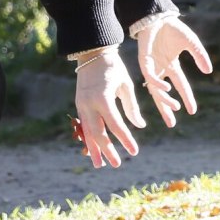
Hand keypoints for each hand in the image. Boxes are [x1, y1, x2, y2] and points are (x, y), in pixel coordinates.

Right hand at [72, 47, 143, 167]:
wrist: (92, 54)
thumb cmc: (114, 68)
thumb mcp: (126, 85)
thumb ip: (132, 107)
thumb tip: (140, 126)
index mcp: (103, 98)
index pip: (116, 124)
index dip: (125, 139)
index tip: (134, 151)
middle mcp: (89, 104)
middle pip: (98, 133)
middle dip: (107, 150)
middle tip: (117, 165)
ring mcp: (81, 105)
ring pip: (87, 132)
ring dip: (94, 149)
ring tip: (100, 164)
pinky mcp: (79, 105)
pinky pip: (83, 126)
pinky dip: (87, 139)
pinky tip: (92, 151)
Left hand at [135, 16, 214, 127]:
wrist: (157, 18)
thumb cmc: (173, 29)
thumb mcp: (191, 43)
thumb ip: (200, 56)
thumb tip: (209, 71)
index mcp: (171, 65)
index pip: (180, 85)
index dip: (186, 98)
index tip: (192, 111)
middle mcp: (161, 69)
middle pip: (164, 94)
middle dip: (167, 108)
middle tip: (172, 123)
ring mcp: (151, 67)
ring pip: (156, 90)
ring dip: (164, 100)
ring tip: (174, 108)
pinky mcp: (144, 63)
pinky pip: (151, 78)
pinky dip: (158, 85)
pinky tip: (166, 89)